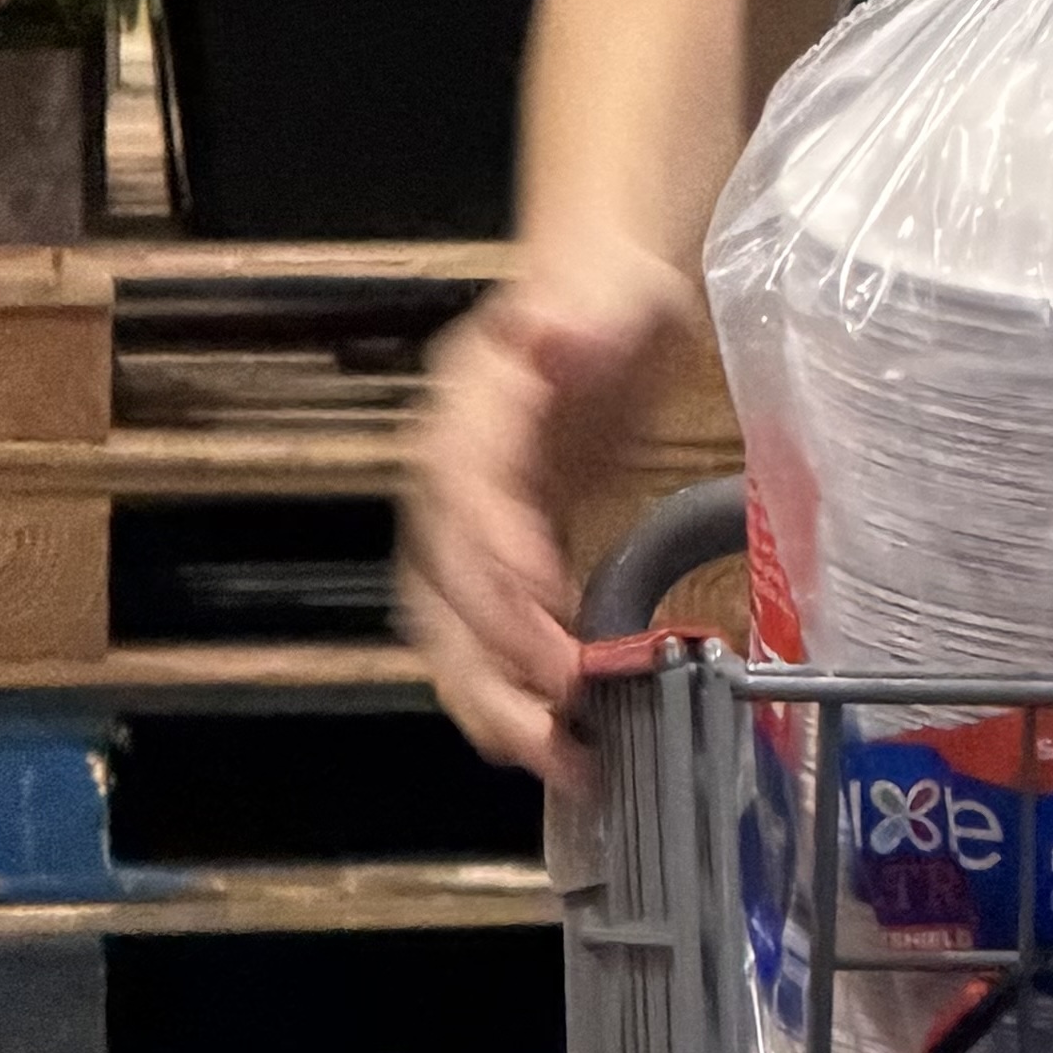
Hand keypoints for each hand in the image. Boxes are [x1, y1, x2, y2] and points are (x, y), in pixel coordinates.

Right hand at [401, 245, 701, 782]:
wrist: (600, 291)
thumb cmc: (606, 293)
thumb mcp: (609, 290)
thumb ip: (579, 319)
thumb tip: (551, 333)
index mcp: (468, 415)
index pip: (466, 498)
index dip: (497, 563)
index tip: (545, 617)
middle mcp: (449, 479)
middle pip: (443, 587)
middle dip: (490, 664)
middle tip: (549, 729)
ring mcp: (467, 522)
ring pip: (452, 629)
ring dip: (493, 700)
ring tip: (554, 763)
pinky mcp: (501, 552)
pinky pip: (487, 633)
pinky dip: (513, 687)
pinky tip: (557, 734)